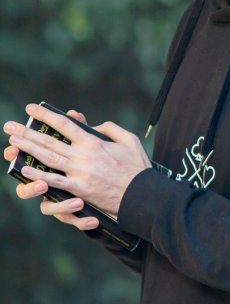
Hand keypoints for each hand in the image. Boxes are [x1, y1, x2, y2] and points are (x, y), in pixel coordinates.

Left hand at [4, 103, 150, 219]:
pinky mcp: (80, 189)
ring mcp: (79, 173)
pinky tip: (25, 170)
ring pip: (48, 158)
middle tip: (10, 125)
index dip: (46, 115)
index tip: (31, 108)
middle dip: (28, 132)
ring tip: (12, 142)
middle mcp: (83, 155)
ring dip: (28, 149)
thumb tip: (90, 125)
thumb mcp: (129, 140)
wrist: (142, 195)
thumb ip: (109, 128)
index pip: (64, 124)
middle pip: (50, 141)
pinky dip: (39, 176)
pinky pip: (55, 181)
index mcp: (93, 142)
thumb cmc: (138, 167)